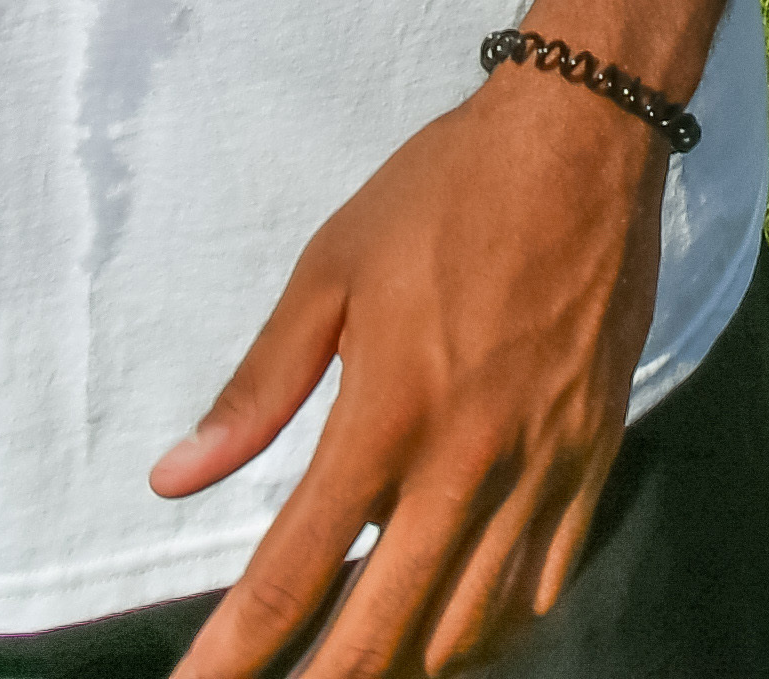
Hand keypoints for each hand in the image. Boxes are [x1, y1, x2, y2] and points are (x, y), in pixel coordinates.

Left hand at [158, 72, 669, 678]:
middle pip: (384, 631)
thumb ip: (258, 388)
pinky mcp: (594, 456)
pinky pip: (544, 582)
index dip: (236, 653)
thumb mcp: (330, 271)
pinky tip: (454, 625)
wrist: (583, 140)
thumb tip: (174, 479)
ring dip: (407, 660)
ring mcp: (541, 466)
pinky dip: (493, 625)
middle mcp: (467, 460)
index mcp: (387, 412)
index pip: (296, 570)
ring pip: (470, 625)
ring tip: (361, 662)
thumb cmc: (443, 194)